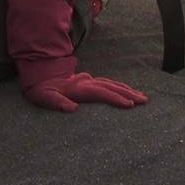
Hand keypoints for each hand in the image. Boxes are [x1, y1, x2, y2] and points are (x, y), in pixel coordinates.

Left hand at [23, 72, 147, 112]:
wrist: (40, 76)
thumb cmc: (42, 91)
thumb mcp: (44, 98)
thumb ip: (57, 102)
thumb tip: (72, 108)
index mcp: (78, 88)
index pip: (101, 93)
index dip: (115, 99)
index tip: (129, 105)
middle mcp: (86, 82)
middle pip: (111, 87)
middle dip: (128, 94)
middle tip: (144, 101)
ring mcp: (89, 81)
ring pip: (112, 84)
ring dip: (127, 90)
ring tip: (142, 97)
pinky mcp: (89, 82)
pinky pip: (108, 84)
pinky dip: (120, 87)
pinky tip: (128, 91)